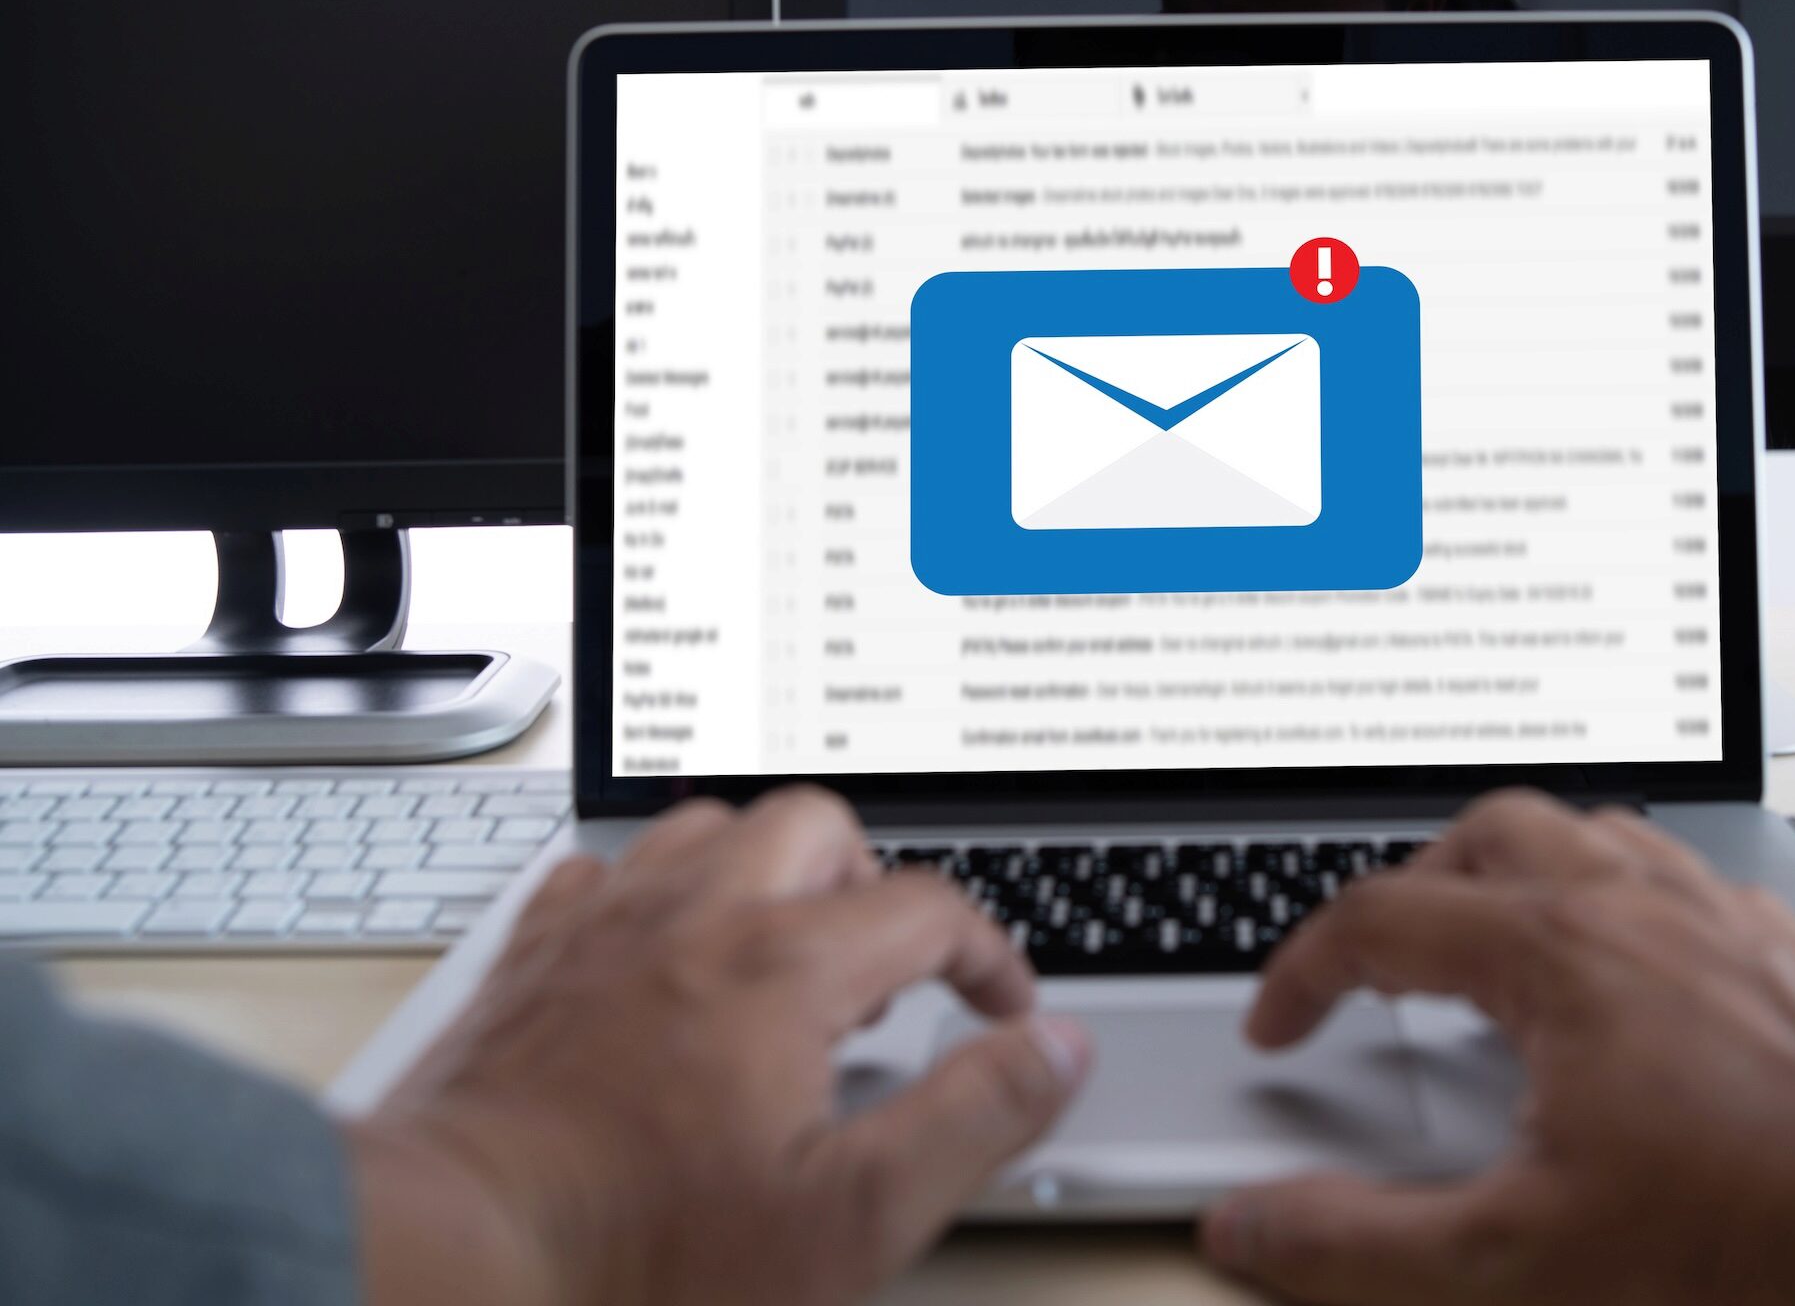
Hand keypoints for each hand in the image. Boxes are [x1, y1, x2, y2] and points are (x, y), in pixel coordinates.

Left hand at [347, 788, 1090, 1305]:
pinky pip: (604, 873)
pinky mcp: (532, 959)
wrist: (459, 1250)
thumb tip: (1052, 1049)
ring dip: (765, 870)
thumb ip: (970, 1120)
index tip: (1002, 1008)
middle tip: (883, 972)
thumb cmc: (637, 1250)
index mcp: (783, 966)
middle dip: (871, 883)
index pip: (926, 909)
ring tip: (784, 954)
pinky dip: (655, 895)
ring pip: (707, 827)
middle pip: (816, 825)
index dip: (988, 955)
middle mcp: (694, 918)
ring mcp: (604, 929)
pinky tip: (662, 957)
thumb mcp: (850, 1215)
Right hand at [1200, 791, 1794, 1305]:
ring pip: (1597, 835)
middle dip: (1417, 887)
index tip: (1283, 1029)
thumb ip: (1358, 1246)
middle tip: (1389, 964)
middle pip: (1490, 833)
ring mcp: (1723, 921)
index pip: (1382, 922)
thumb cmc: (1738, 1239)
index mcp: (1556, 957)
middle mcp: (1638, 910)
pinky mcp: (1790, 955)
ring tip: (1502, 946)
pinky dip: (1628, 904)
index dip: (1306, 973)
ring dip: (1526, 876)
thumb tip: (1248, 1230)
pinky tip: (1638, 978)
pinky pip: (1689, 879)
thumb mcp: (1511, 1264)